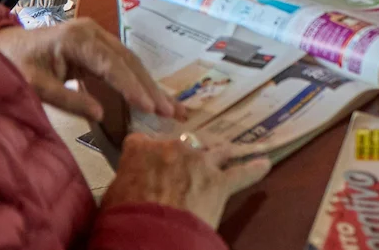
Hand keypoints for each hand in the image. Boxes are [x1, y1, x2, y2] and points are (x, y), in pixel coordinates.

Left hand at [0, 18, 174, 123]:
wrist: (4, 46)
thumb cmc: (16, 65)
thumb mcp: (35, 86)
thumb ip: (67, 100)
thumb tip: (101, 114)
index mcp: (77, 39)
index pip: (112, 65)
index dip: (132, 87)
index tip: (150, 107)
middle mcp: (93, 32)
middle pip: (128, 61)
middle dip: (150, 87)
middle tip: (171, 111)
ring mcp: (97, 36)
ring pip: (130, 61)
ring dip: (150, 85)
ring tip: (171, 107)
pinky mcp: (97, 46)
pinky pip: (123, 64)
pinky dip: (139, 80)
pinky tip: (153, 96)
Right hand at [103, 135, 270, 229]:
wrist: (153, 236)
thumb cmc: (126, 217)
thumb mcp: (113, 195)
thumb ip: (125, 180)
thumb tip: (128, 182)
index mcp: (142, 149)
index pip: (141, 142)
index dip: (144, 152)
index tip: (144, 162)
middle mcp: (174, 148)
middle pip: (181, 143)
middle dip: (182, 154)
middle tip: (182, 166)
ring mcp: (200, 162)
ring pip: (216, 151)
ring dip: (222, 153)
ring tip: (229, 152)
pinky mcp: (220, 182)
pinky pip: (242, 173)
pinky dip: (254, 169)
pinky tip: (265, 164)